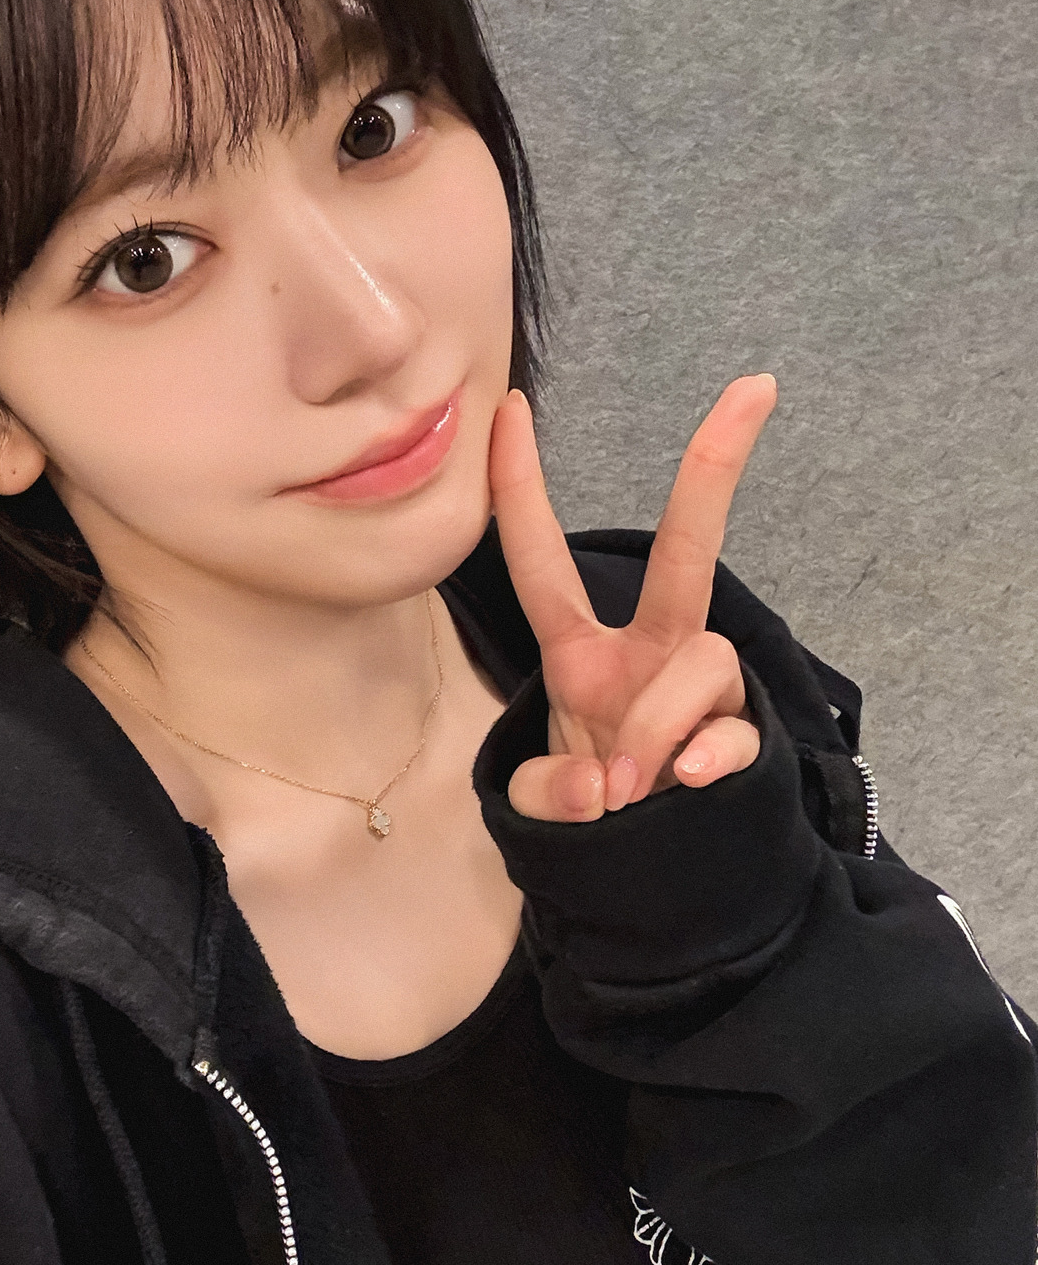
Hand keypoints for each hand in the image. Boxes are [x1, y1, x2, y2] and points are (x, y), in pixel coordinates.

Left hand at [487, 374, 778, 823]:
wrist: (653, 876)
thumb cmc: (591, 813)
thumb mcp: (540, 807)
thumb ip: (548, 794)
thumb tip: (604, 784)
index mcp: (581, 653)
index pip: (539, 560)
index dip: (518, 487)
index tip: (510, 406)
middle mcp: (648, 653)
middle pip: (685, 550)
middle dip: (714, 469)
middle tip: (755, 388)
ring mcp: (699, 692)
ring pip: (697, 662)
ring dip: (656, 725)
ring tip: (630, 786)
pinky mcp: (739, 738)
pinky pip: (733, 727)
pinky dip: (707, 754)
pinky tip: (684, 782)